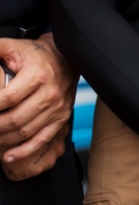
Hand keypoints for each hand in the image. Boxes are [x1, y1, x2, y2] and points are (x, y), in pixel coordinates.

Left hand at [0, 36, 76, 180]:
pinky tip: (8, 156)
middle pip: (15, 119)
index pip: (8, 98)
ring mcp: (57, 108)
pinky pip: (42, 140)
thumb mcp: (12, 47)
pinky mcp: (61, 118)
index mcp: (38, 76)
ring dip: (3, 139)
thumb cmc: (35, 54)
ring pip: (25, 132)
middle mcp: (50, 94)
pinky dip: (24, 151)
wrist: (66, 58)